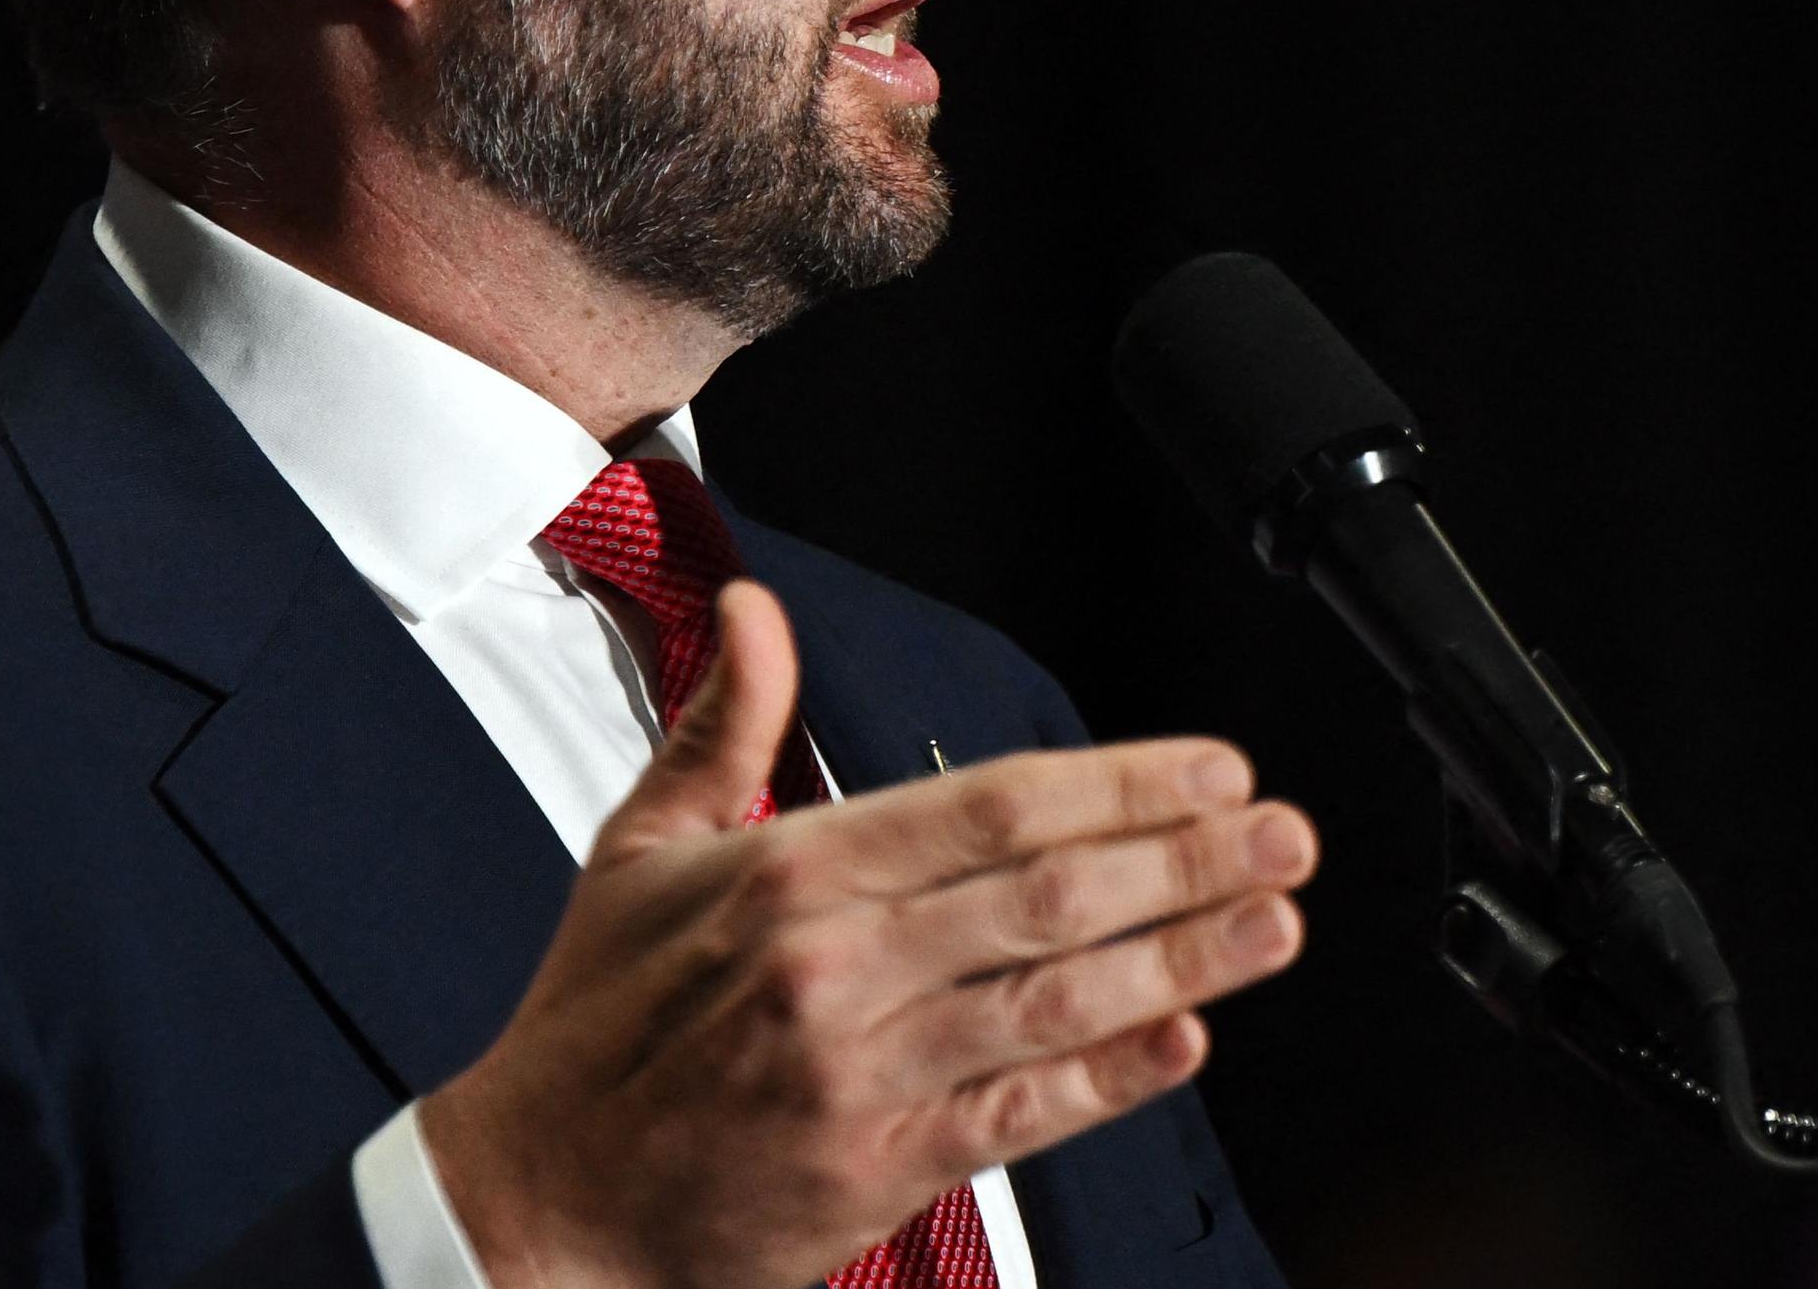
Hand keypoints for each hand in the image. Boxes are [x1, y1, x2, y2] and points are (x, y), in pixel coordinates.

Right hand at [416, 579, 1314, 1288]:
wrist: (539, 1203)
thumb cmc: (595, 1030)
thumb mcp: (641, 849)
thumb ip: (723, 722)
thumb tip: (753, 614)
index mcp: (788, 873)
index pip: (989, 806)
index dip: (1117, 785)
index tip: (1206, 770)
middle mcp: (833, 966)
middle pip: (1046, 894)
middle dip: (1183, 859)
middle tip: (1278, 833)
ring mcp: (861, 1072)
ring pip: (1054, 999)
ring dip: (1182, 958)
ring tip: (1272, 922)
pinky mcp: (876, 1170)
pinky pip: (1020, 1114)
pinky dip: (1111, 1078)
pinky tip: (1186, 1043)